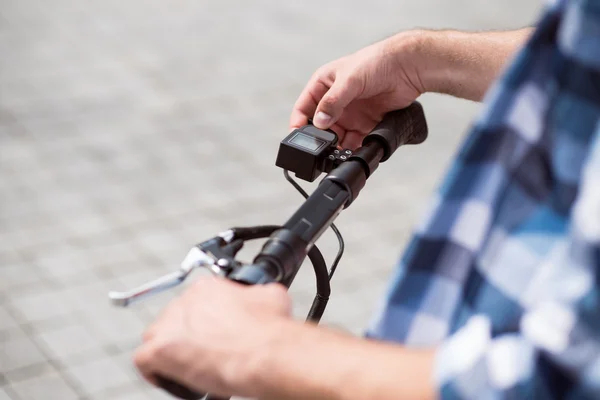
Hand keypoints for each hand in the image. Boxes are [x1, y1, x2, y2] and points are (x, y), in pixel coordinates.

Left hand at [134, 276, 291, 397]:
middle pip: (175, 319)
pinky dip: (156, 372)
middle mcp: (185, 301)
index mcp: (208, 287)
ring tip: (192, 366)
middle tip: (206, 352)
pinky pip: (144, 360)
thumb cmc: (270, 331)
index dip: (205, 320)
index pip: (195, 301)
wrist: (265, 353)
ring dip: (170, 350)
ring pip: (156, 336)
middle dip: (188, 335)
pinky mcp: (159, 351)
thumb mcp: (271, 297)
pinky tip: (176, 379)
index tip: (214, 332)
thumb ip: (257, 294)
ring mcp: (169, 326)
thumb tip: (261, 296)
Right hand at [290, 31, 426, 149]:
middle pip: (320, 126)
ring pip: (337, 136)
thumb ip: (333, 102)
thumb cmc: (377, 61)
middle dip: (320, 138)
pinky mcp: (365, 123)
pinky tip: (353, 150)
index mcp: (324, 85)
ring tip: (338, 151)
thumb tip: (320, 122)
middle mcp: (335, 100)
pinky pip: (354, 140)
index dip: (299, 123)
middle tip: (322, 147)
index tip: (298, 137)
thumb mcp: (349, 80)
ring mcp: (350, 113)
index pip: (303, 107)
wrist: (407, 67)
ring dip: (336, 146)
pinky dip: (353, 147)